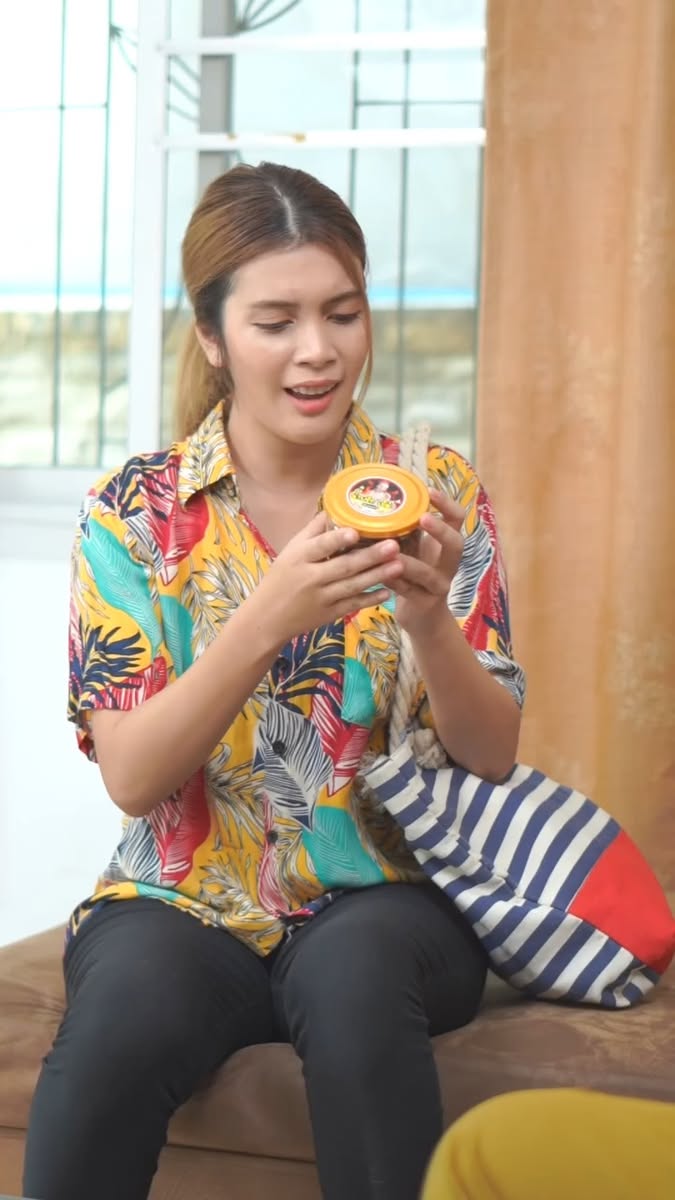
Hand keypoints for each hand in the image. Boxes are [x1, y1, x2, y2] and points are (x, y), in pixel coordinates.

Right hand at [253, 512, 403, 642]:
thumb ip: (312, 532)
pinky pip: (353, 605)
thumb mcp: (290, 552)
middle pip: (344, 566)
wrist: (268, 618)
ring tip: (399, 565)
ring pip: (353, 586)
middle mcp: (310, 578)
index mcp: (299, 558)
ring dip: (377, 576)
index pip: (320, 546)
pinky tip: (387, 592)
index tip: (356, 532)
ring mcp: (321, 598)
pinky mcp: (329, 614)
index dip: (338, 539)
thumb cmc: (280, 578)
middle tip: (394, 545)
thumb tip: (332, 508)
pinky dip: (370, 599)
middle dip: (370, 556)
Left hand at [389, 489, 464, 635]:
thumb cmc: (413, 575)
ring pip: (428, 573)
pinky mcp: (425, 603)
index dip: (447, 504)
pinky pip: (409, 592)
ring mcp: (439, 585)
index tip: (429, 490)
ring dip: (410, 563)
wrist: (422, 617)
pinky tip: (380, 575)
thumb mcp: (413, 549)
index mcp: (445, 546)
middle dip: (440, 530)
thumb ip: (404, 530)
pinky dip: (394, 582)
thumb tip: (379, 499)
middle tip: (423, 518)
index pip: (457, 519)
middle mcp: (448, 563)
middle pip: (456, 544)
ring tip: (392, 554)